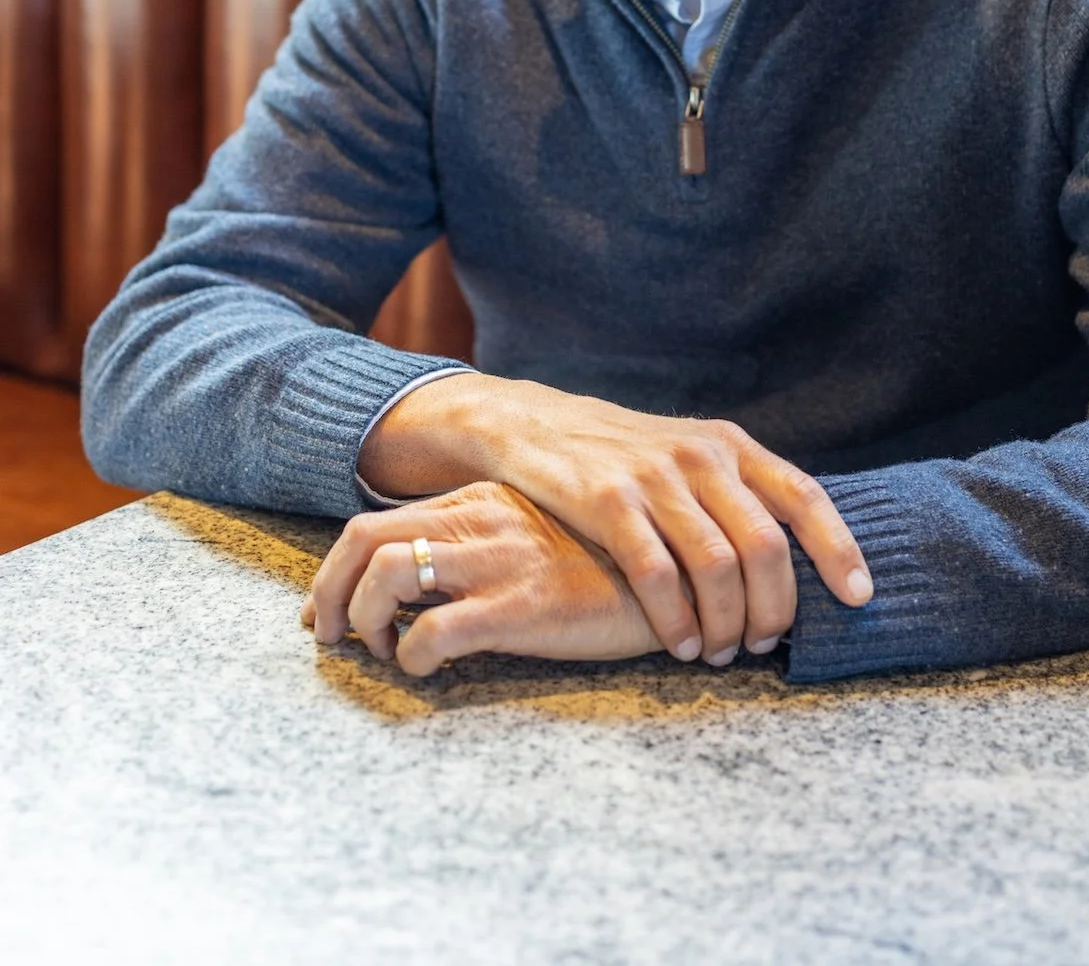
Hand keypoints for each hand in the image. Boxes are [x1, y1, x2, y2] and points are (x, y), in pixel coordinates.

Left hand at [302, 483, 661, 674]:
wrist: (676, 578)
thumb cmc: (605, 567)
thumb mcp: (539, 536)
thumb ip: (488, 543)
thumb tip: (431, 583)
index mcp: (481, 502)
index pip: (377, 521)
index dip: (336, 569)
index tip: (328, 610)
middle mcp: (479, 522)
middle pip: (363, 539)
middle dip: (327, 594)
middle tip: (329, 638)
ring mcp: (497, 561)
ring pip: (386, 575)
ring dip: (365, 621)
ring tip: (386, 654)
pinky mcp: (518, 606)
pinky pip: (434, 632)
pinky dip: (413, 658)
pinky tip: (429, 671)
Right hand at [359, 373, 872, 666]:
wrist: (534, 425)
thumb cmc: (623, 454)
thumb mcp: (689, 454)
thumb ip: (737, 494)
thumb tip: (799, 558)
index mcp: (729, 446)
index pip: (803, 496)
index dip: (839, 549)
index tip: (860, 597)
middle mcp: (700, 457)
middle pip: (766, 546)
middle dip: (774, 609)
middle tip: (763, 646)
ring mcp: (654, 478)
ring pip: (718, 567)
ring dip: (726, 625)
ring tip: (718, 654)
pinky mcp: (607, 501)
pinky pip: (657, 574)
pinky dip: (675, 620)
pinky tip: (678, 644)